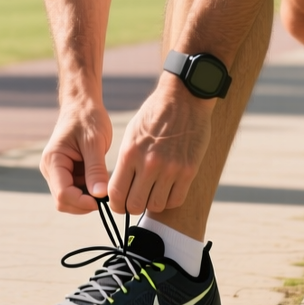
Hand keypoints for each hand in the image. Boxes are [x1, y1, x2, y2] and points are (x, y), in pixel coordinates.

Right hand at [40, 98, 113, 214]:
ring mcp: (57, 172)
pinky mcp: (66, 173)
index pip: (63, 194)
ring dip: (87, 198)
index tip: (103, 200)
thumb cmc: (87, 118)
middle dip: (84, 203)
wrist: (82, 105)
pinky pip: (76, 191)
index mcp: (53, 160)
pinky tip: (100, 180)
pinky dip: (89, 191)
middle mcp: (51, 169)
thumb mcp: (94, 142)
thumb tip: (99, 196)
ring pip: (70, 199)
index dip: (82, 202)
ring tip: (104, 183)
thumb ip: (96, 170)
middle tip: (106, 194)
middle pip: (64, 201)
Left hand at [109, 72, 213, 215]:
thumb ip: (126, 161)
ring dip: (152, 203)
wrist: (184, 98)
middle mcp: (149, 164)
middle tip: (135, 200)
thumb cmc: (154, 114)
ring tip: (152, 192)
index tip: (118, 203)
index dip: (115, 204)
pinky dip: (169, 200)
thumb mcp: (132, 133)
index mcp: (130, 153)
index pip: (116, 193)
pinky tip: (166, 189)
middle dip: (132, 206)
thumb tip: (120, 187)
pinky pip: (176, 200)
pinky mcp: (188, 171)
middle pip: (135, 205)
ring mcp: (170, 169)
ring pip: (155, 206)